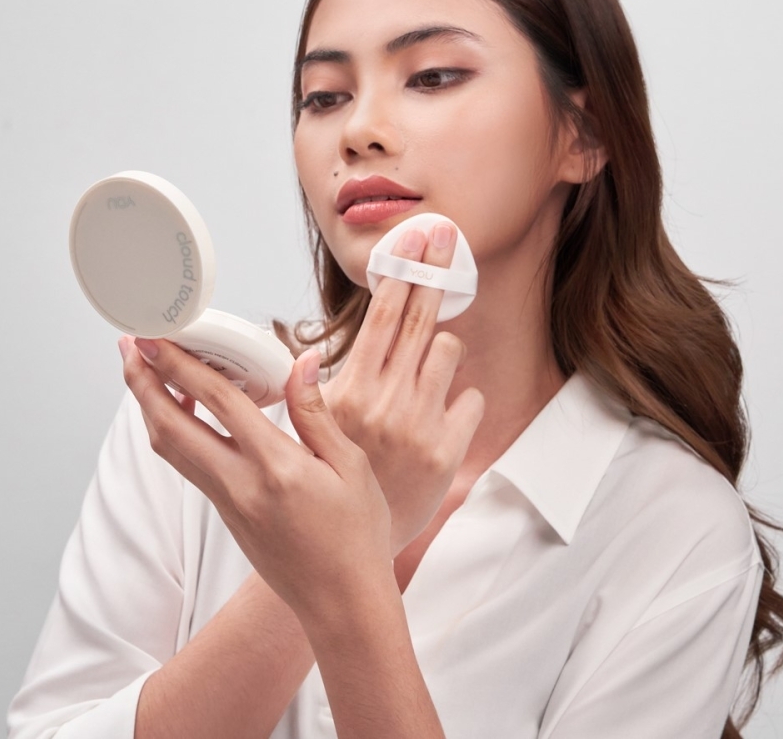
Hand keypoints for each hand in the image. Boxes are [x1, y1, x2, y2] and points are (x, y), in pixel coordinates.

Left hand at [120, 337, 395, 626]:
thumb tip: (300, 362)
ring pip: (171, 449)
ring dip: (150, 407)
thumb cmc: (356, 536)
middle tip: (131, 346)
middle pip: (170, 427)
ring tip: (147, 372)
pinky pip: (188, 465)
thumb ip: (316, 412)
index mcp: (275, 467)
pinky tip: (186, 411)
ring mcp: (227, 504)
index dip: (181, 364)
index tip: (158, 337)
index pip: (217, 401)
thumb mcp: (350, 466)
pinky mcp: (226, 516)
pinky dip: (174, 431)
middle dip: (143, 382)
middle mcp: (239, 486)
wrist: (342, 603)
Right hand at [324, 222, 485, 555]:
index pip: (380, 317)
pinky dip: (460, 399)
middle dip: (432, 273)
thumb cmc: (333, 477)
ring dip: (439, 351)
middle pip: (418, 319)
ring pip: (448, 351)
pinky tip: (440, 414)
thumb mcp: (317, 426)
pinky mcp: (448, 450)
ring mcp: (420, 425)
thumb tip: (311, 351)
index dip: (401, 273)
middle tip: (444, 238)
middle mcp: (386, 401)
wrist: (351, 545)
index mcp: (349, 391)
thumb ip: (324, 384)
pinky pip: (471, 398)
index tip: (417, 239)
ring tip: (420, 374)